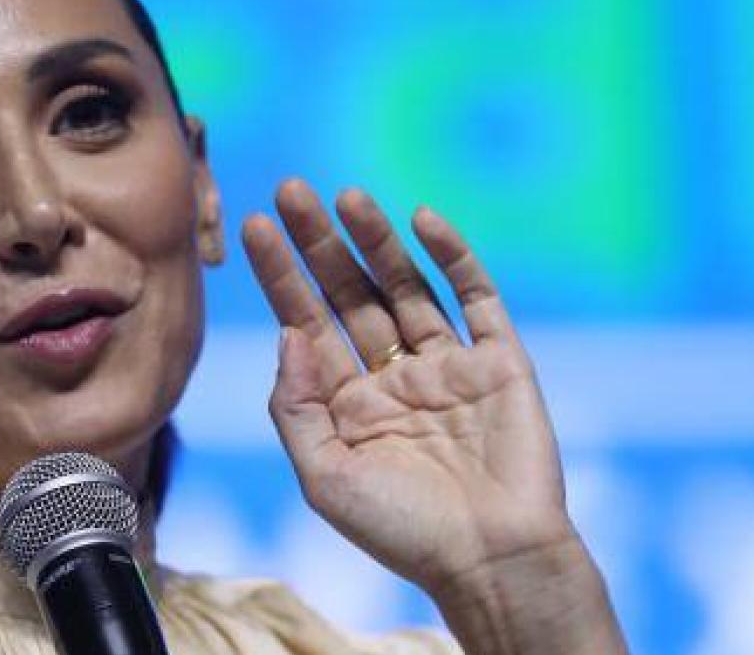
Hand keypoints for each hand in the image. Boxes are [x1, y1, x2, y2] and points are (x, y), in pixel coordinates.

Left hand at [241, 179, 572, 594]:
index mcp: (347, 404)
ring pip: (405, 287)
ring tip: (345, 196)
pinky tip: (422, 220)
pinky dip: (453, 256)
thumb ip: (295, 405)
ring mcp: (446, 366)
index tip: (253, 226)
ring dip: (375, 240)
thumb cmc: (403, 532)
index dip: (280, 275)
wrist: (493, 561)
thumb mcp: (324, 477)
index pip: (306, 323)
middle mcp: (392, 378)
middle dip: (318, 244)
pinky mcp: (500, 362)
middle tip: (290, 190)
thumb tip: (288, 332)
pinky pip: (475, 297)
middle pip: (349, 294)